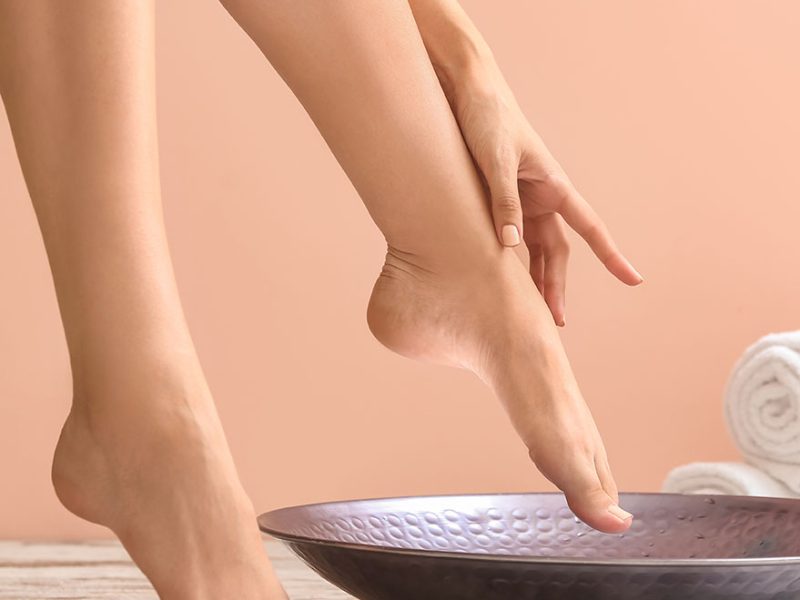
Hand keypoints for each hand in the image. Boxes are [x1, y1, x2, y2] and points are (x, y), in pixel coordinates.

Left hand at [444, 63, 642, 325]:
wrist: (468, 92)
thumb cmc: (488, 118)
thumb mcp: (494, 160)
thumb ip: (502, 200)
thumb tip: (509, 246)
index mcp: (554, 186)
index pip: (590, 228)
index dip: (611, 255)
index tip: (634, 279)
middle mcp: (543, 197)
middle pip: (557, 252)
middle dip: (556, 287)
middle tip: (555, 324)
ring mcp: (523, 201)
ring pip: (534, 250)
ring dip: (533, 280)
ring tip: (530, 316)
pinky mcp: (501, 201)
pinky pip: (511, 238)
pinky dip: (510, 261)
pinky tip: (502, 283)